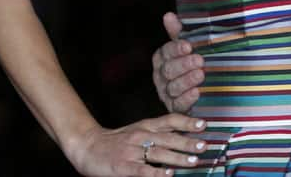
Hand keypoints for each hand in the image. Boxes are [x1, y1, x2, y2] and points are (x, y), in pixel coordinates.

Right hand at [67, 113, 206, 175]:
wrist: (87, 145)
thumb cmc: (116, 140)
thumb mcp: (138, 130)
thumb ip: (158, 132)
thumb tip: (183, 136)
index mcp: (146, 125)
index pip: (170, 120)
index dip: (187, 121)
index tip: (204, 124)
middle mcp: (141, 135)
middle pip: (168, 137)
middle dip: (188, 142)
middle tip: (204, 145)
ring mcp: (132, 151)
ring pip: (159, 153)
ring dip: (178, 157)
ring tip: (194, 161)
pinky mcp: (123, 166)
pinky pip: (142, 170)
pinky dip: (156, 173)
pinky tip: (168, 175)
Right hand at [153, 12, 202, 113]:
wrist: (214, 87)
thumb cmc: (200, 61)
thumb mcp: (193, 45)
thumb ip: (179, 32)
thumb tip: (168, 15)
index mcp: (163, 59)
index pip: (164, 53)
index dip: (175, 49)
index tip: (189, 46)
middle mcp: (161, 76)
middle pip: (168, 71)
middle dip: (183, 65)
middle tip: (199, 60)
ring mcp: (167, 94)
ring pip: (172, 87)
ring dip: (187, 81)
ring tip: (201, 75)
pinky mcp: (176, 109)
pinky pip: (178, 105)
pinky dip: (187, 98)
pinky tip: (197, 92)